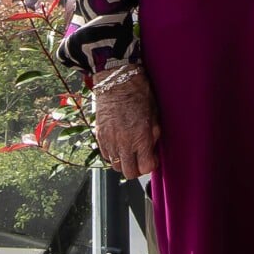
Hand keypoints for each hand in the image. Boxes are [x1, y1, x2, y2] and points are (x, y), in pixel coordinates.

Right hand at [92, 65, 160, 179]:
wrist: (116, 81)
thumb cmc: (138, 93)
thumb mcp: (154, 115)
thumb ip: (153, 135)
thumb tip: (151, 148)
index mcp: (140, 137)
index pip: (146, 167)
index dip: (151, 164)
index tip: (153, 158)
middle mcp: (123, 143)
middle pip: (129, 173)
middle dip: (137, 168)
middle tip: (141, 158)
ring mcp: (109, 141)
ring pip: (116, 166)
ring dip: (124, 162)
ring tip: (129, 150)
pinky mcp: (99, 136)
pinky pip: (106, 155)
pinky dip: (113, 154)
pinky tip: (119, 143)